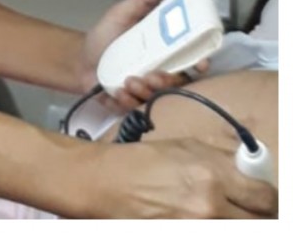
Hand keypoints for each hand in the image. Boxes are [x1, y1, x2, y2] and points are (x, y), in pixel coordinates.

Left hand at [78, 0, 207, 109]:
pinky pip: (137, 108)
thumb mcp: (122, 15)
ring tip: (129, 81)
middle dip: (169, 81)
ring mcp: (147, 91)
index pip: (192, 60)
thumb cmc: (105, 38)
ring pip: (160, 98)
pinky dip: (128, 101)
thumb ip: (143, 0)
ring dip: (147, 91)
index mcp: (165, 52)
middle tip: (153, 75)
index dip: (200, 63)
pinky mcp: (131, 105)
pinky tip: (118, 92)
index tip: (199, 64)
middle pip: (180, 83)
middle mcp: (162, 73)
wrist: (78, 61)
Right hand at [90, 138, 277, 217]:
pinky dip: (213, 225)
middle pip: (257, 221)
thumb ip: (222, 157)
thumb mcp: (185, 146)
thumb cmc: (142, 160)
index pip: (265, 196)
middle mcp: (209, 203)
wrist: (104, 182)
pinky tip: (200, 217)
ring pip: (236, 228)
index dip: (266, 198)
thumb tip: (250, 167)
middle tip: (244, 209)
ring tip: (217, 212)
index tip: (260, 198)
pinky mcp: (179, 233)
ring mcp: (195, 224)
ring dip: (232, 220)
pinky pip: (214, 233)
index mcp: (213, 174)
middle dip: (254, 214)